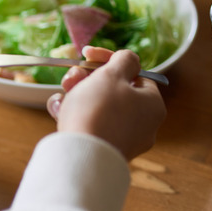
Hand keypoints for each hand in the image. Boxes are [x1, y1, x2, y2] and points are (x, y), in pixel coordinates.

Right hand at [46, 47, 165, 160]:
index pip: (135, 74)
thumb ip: (124, 59)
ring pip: (99, 109)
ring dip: (77, 96)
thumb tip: (128, 60)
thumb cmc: (98, 110)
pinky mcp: (103, 151)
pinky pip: (90, 127)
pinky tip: (59, 112)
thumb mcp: (112, 75)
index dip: (109, 61)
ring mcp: (123, 140)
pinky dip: (75, 116)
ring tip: (61, 97)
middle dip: (88, 80)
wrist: (81, 155)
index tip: (87, 55)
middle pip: (114, 92)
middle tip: (71, 77)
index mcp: (152, 104)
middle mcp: (143, 124)